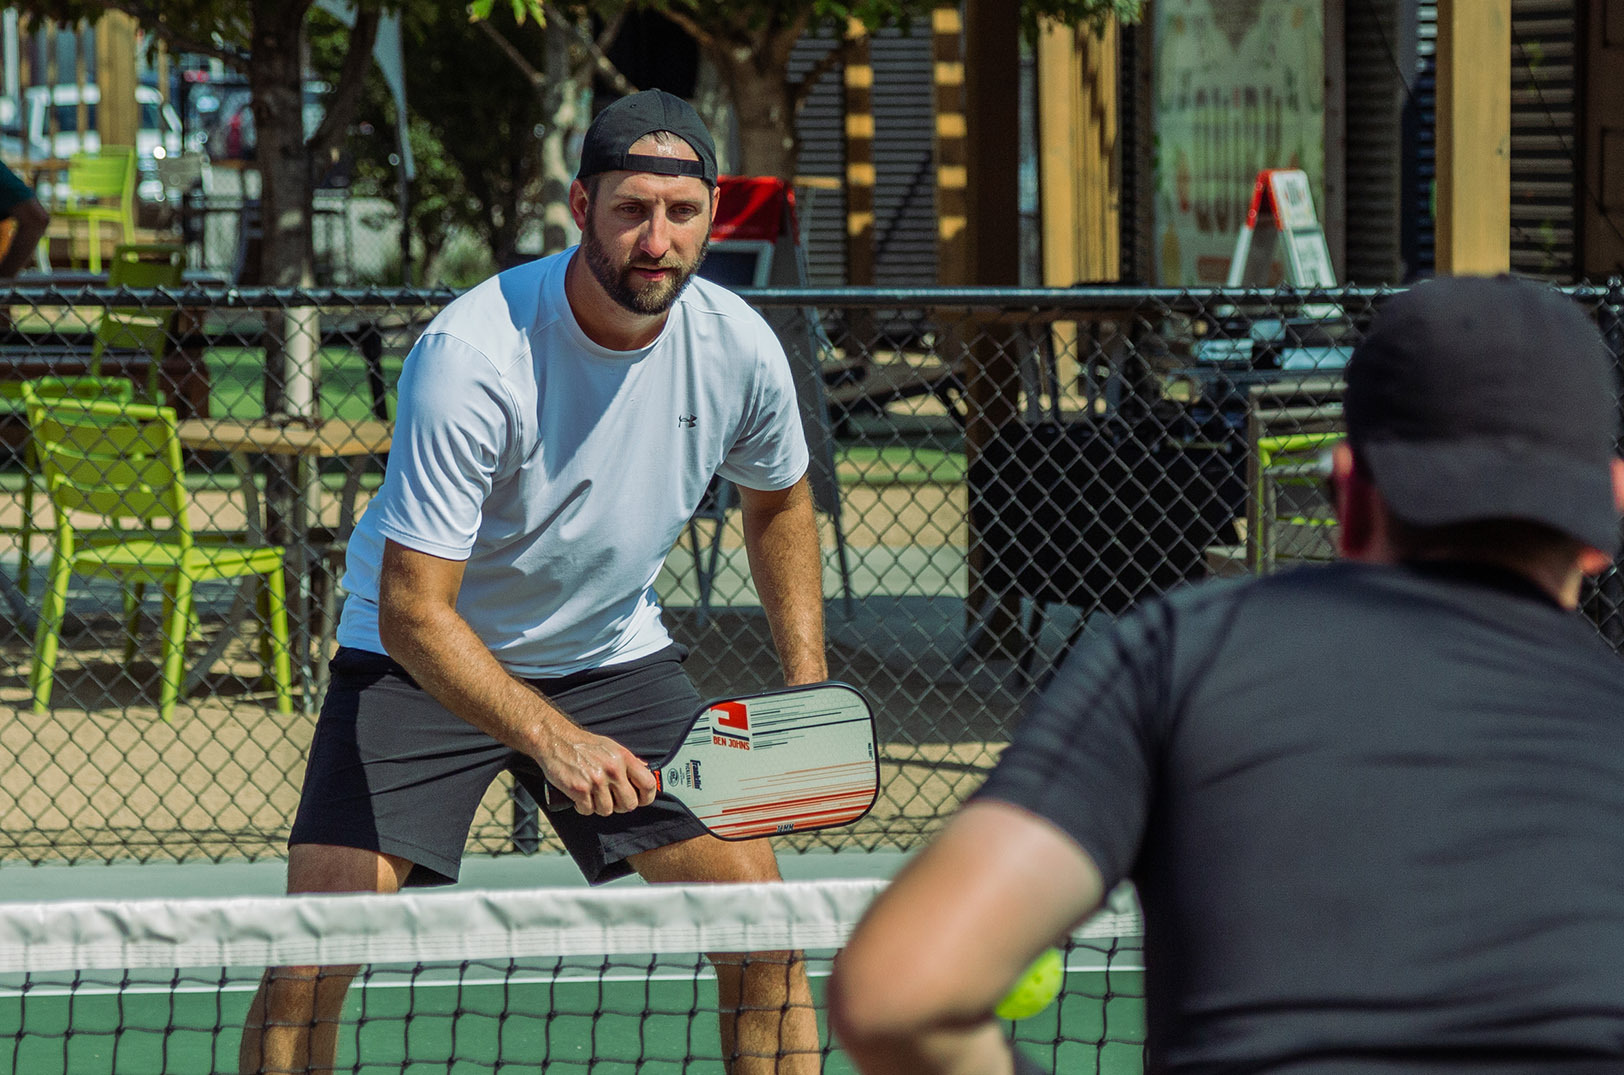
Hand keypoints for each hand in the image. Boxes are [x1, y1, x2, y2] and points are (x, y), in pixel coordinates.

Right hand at [538, 725, 657, 815]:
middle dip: (620, 806)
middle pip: (629, 804)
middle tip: (610, 800)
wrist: (556, 740)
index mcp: (624, 758)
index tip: (640, 800)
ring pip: (607, 810)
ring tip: (592, 796)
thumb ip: (628, 761)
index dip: (646, 797)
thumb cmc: (583, 745)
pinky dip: (583, 808)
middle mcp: (613, 769)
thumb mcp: (611, 747)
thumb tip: (646, 769)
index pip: (648, 784)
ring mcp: (596, 780)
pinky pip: (588, 810)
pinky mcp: (579, 789)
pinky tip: (580, 798)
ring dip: (599, 807)